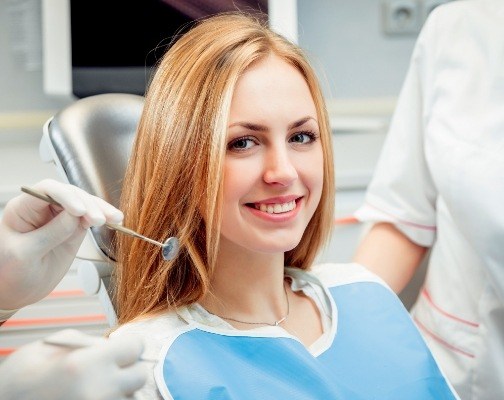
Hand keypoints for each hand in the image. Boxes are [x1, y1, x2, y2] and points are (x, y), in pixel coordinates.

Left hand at [0, 179, 122, 309]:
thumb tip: (75, 217)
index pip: (47, 191)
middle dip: (87, 205)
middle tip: (99, 219)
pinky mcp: (72, 228)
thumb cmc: (10, 273)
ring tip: (114, 219)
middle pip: (70, 195)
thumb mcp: (26, 254)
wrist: (17, 291)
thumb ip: (50, 234)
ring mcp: (59, 218)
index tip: (80, 211)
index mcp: (22, 209)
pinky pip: (90, 218)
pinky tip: (115, 220)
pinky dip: (103, 218)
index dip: (66, 196)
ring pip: (84, 204)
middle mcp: (42, 208)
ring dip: (100, 209)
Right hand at [0, 329, 147, 399]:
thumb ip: (89, 342)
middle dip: (127, 370)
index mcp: (87, 364)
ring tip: (95, 386)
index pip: (135, 347)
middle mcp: (98, 390)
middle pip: (139, 376)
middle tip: (110, 369)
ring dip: (119, 391)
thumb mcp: (51, 346)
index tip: (122, 348)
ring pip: (129, 398)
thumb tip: (112, 345)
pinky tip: (90, 397)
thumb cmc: (19, 378)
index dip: (129, 345)